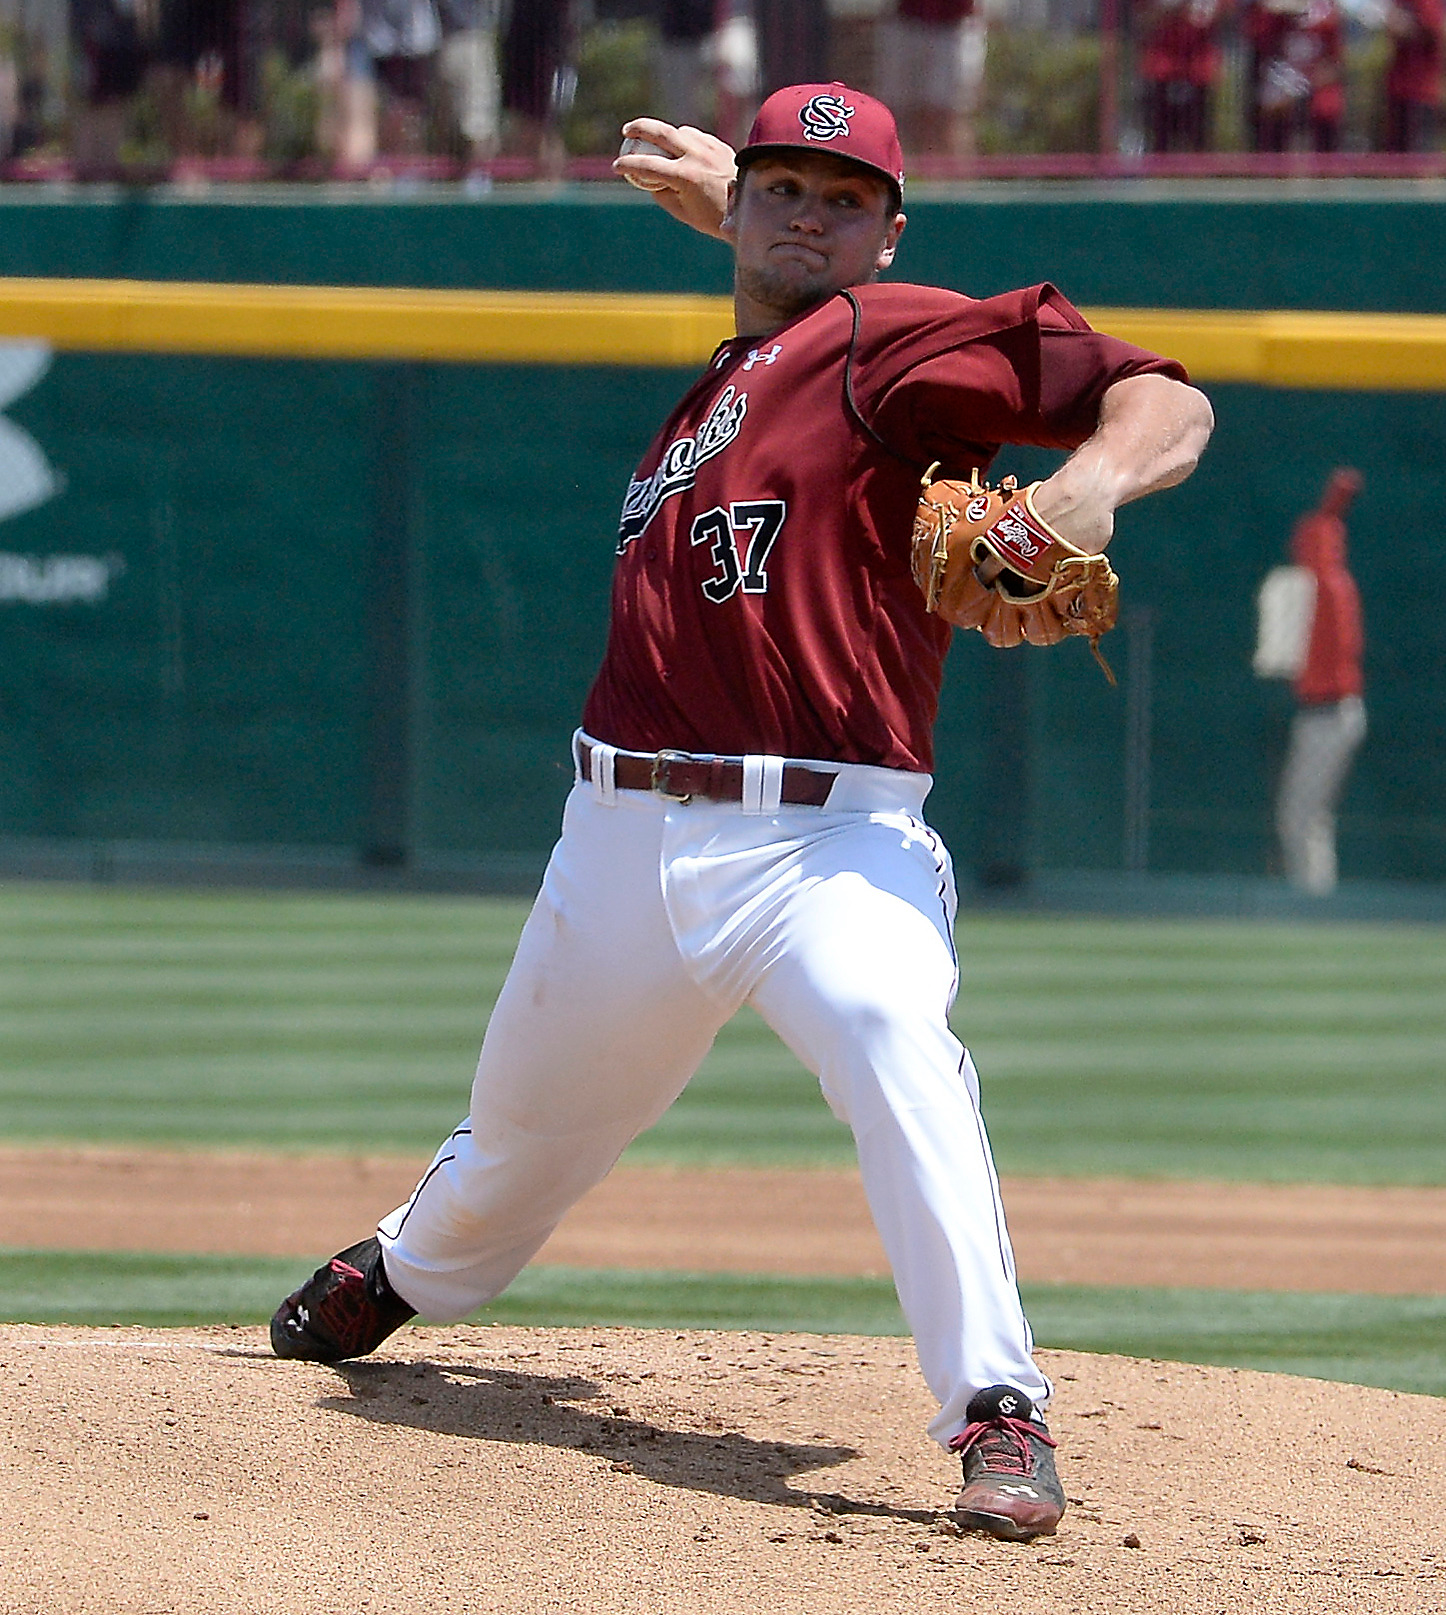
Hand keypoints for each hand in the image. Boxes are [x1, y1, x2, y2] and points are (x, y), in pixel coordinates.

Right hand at [614, 118, 736, 239]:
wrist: (748, 210)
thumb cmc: (712, 217)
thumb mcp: (681, 211)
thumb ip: (661, 192)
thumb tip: (645, 177)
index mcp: (685, 177)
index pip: (647, 165)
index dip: (628, 165)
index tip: (617, 166)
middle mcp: (696, 156)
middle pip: (660, 132)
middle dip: (639, 128)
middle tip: (627, 131)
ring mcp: (709, 147)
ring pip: (679, 132)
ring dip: (665, 136)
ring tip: (658, 147)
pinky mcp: (719, 144)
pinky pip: (695, 136)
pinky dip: (684, 141)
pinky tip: (682, 152)